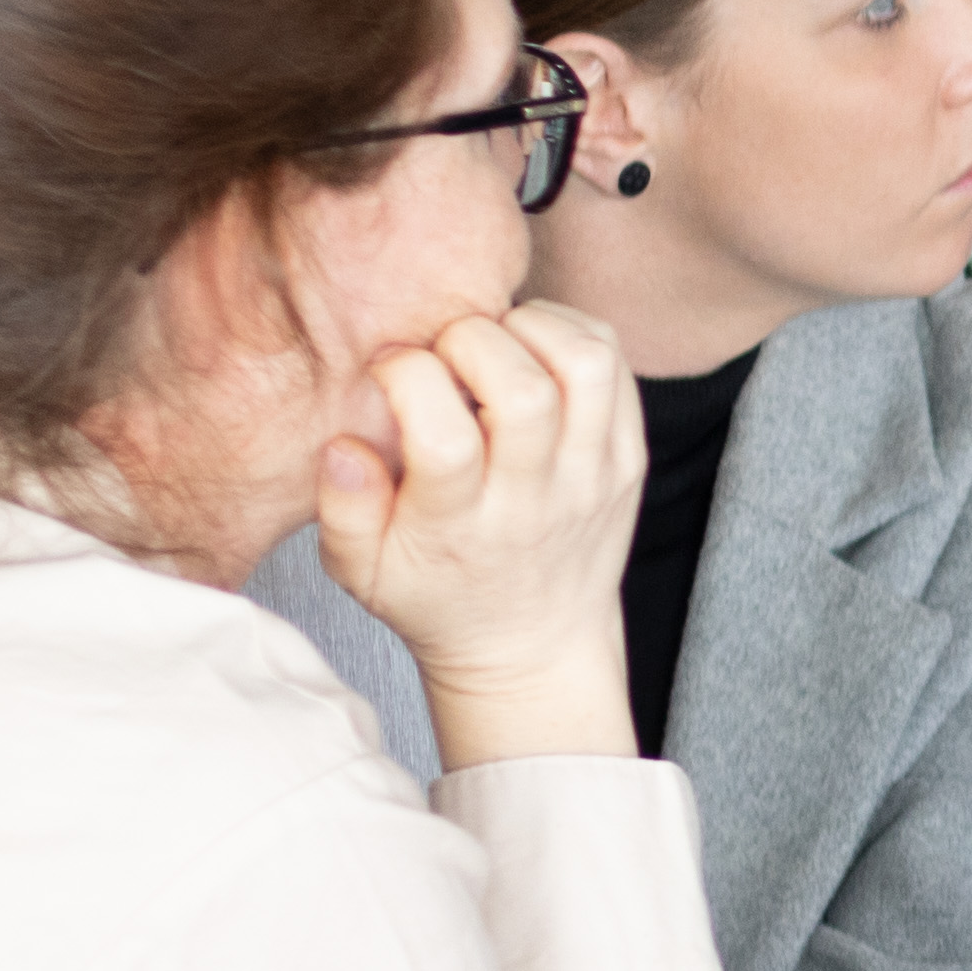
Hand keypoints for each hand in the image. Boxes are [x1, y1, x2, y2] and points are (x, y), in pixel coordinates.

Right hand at [316, 300, 644, 768]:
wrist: (533, 643)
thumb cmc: (436, 597)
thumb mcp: (362, 571)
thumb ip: (342, 509)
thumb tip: (344, 445)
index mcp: (461, 525)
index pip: (445, 438)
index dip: (408, 377)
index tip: (389, 370)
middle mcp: (536, 498)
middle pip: (524, 390)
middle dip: (470, 340)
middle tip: (444, 351)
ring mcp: (594, 476)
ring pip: (584, 366)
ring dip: (532, 328)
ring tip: (493, 342)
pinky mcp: (629, 457)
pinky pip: (616, 368)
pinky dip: (573, 334)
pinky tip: (532, 351)